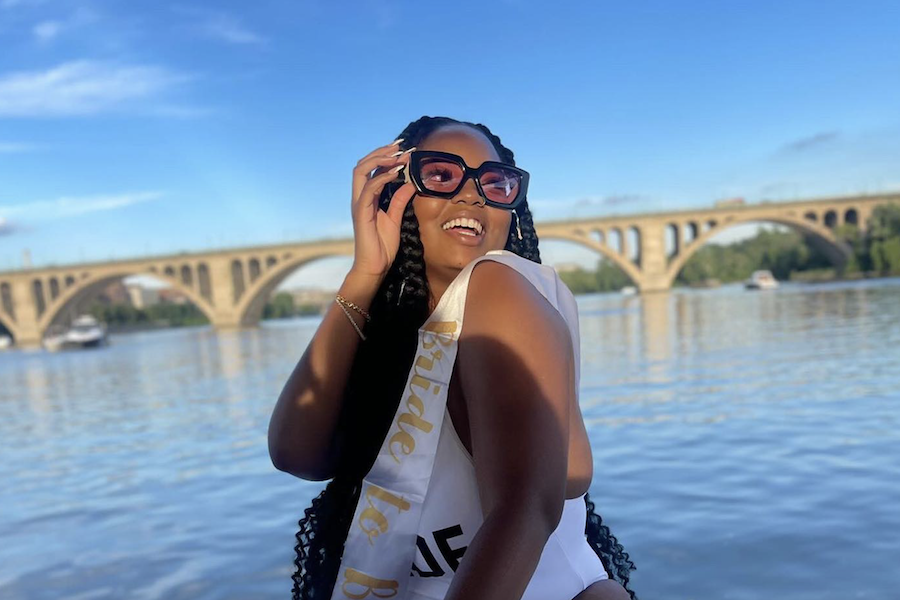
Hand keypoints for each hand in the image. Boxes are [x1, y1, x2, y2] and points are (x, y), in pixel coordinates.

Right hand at [349, 140, 416, 282]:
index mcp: (367, 198)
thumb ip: (399, 200)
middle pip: (362, 165)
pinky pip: (369, 189)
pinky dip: (381, 177)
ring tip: (398, 155)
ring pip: (361, 171)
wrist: (374, 267)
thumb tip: (410, 183)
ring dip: (380, 159)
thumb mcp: (395, 219)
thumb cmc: (382, 246)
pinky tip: (396, 172)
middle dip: (381, 152)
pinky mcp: (361, 213)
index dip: (385, 157)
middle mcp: (360, 197)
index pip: (371, 170)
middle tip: (401, 146)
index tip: (404, 150)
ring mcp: (359, 204)